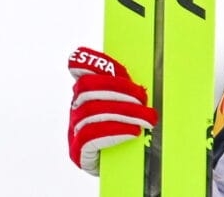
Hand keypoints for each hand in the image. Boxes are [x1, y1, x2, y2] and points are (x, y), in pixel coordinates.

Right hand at [68, 47, 157, 175]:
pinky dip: (114, 131)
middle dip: (121, 90)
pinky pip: (90, 136)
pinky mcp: (78, 151)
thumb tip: (148, 63)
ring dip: (124, 113)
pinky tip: (132, 132)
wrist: (128, 166)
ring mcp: (74, 130)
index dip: (91, 62)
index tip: (103, 58)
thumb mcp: (135, 105)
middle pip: (89, 89)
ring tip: (147, 120)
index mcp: (88, 94)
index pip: (85, 72)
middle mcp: (77, 109)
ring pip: (91, 111)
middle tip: (144, 100)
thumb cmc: (132, 131)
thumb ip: (133, 87)